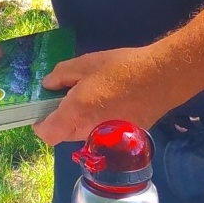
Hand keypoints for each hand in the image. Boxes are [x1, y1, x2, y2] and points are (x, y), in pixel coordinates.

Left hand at [33, 48, 173, 146]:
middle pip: (64, 134)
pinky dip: (99, 122)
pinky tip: (111, 102)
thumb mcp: (86, 63)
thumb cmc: (122, 67)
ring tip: (92, 96)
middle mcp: (89, 132)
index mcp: (76, 113)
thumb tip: (48, 85)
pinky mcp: (123, 139)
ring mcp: (107, 139)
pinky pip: (101, 134)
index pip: (47, 134)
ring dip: (80, 120)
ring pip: (83, 135)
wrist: (163, 78)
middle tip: (68, 95)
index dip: (40, 123)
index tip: (43, 108)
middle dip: (61, 118)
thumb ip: (62, 74)